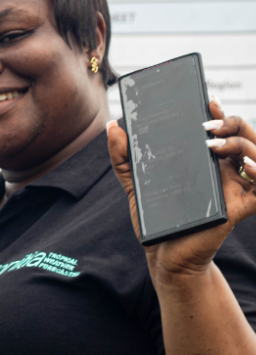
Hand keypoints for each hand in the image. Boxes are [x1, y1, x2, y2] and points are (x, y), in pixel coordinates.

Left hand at [107, 97, 255, 277]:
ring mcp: (234, 188)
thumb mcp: (134, 183)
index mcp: (205, 160)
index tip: (206, 100)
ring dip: (241, 142)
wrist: (163, 254)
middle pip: (243, 134)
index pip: (220, 128)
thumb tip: (113, 126)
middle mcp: (224, 170)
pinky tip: (247, 164)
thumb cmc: (155, 217)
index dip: (219, 112)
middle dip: (231, 122)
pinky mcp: (240, 208)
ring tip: (215, 144)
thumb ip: (123, 156)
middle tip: (207, 125)